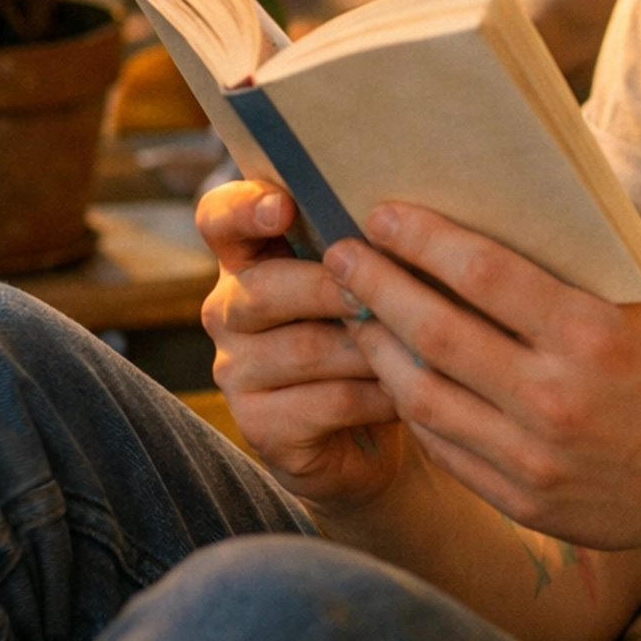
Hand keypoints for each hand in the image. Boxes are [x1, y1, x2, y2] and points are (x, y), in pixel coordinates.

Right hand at [197, 180, 407, 508]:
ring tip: (420, 344)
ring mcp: (237, 371)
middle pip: (264, 289)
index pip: (219, 219)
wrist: (371, 433)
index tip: (283, 207)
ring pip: (305, 348)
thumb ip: (367, 246)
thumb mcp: (369, 280)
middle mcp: (229, 311)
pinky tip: (412, 391)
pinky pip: (328, 401)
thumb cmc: (374, 334)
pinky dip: (379, 394)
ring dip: (372, 346)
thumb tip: (408, 219)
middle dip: (332, 287)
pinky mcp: (260, 426)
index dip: (244, 209)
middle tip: (382, 291)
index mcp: (249, 258)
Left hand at [322, 201, 640, 565]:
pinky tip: (396, 374)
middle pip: (435, 330)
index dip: (422, 238)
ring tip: (356, 313)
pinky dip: (412, 404)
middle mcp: (558, 397)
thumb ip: (583, 267)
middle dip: (376, 285)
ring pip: (423, 394)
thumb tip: (505, 207)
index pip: (483, 273)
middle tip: (340, 255)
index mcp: (595, 334)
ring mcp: (534, 457)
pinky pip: (443, 446)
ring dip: (378, 347)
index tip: (382, 214)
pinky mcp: (522, 500)